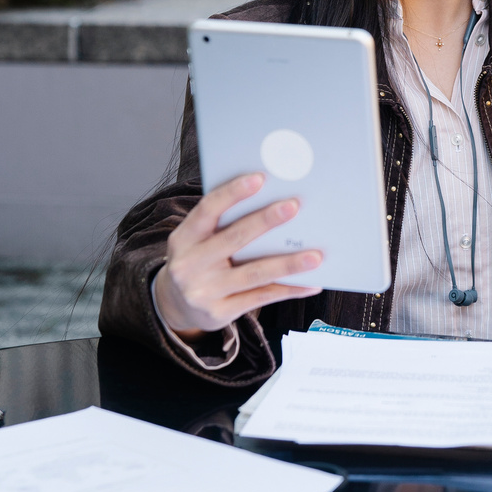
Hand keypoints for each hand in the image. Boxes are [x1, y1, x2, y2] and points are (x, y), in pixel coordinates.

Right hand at [154, 173, 323, 338]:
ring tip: (316, 256)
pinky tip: (311, 283)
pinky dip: (289, 289)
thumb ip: (223, 224)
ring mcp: (204, 292)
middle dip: (265, 221)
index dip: (232, 193)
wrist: (176, 306)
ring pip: (254, 273)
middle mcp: (189, 266)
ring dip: (288, 264)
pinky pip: (261, 297)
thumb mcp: (197, 241)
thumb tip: (272, 201)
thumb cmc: (199, 261)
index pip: (207, 210)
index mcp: (183, 239)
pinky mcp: (220, 313)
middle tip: (294, 206)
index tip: (259, 179)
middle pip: (234, 239)